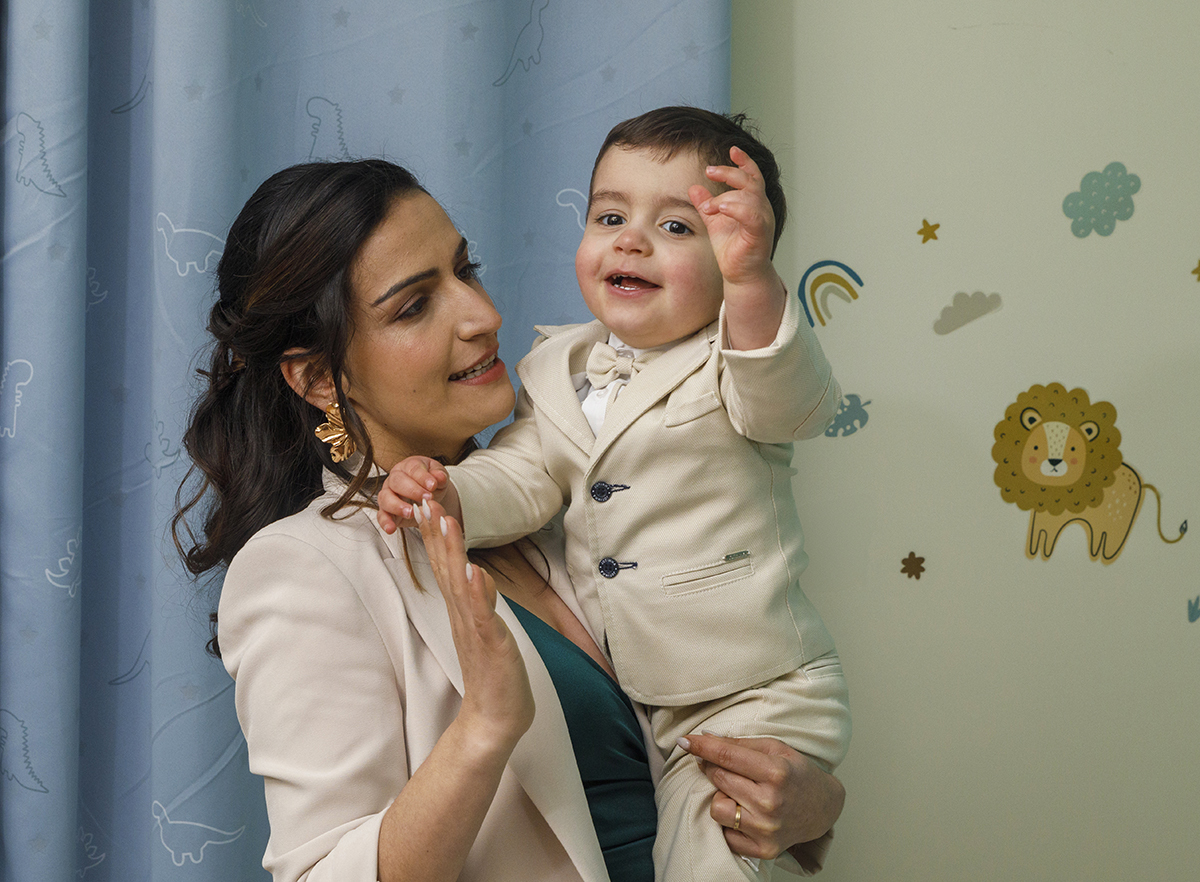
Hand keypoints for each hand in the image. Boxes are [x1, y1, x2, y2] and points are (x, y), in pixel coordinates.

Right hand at [378, 455, 452, 533]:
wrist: (429, 496)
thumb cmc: (431, 482)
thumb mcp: (439, 476)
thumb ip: (440, 475)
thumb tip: (439, 477)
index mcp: (408, 467)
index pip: (412, 468)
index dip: (422, 477)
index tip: (433, 485)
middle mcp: (394, 479)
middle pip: (397, 482)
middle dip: (412, 491)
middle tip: (427, 498)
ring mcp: (388, 495)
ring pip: (385, 498)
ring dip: (397, 506)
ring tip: (411, 513)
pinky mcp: (386, 511)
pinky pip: (381, 515)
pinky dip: (385, 522)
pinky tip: (391, 528)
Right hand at [414, 499, 534, 752]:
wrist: (494, 721)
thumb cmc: (492, 675)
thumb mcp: (484, 630)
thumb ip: (476, 601)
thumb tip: (473, 572)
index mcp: (461, 611)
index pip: (444, 566)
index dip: (435, 535)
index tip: (427, 504)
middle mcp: (462, 616)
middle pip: (445, 568)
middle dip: (436, 533)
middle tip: (426, 499)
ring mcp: (474, 630)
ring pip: (460, 584)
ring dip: (453, 552)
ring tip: (446, 521)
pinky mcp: (490, 645)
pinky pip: (482, 615)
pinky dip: (477, 592)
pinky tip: (474, 571)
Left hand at [678, 732, 844, 861]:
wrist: (823, 807)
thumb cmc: (798, 773)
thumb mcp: (775, 749)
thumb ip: (740, 744)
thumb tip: (704, 738)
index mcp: (776, 772)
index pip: (726, 756)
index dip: (701, 747)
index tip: (683, 741)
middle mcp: (770, 802)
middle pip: (719, 779)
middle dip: (713, 767)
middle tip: (724, 765)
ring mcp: (766, 828)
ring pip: (717, 808)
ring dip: (722, 797)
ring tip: (740, 793)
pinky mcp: (763, 849)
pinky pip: (725, 834)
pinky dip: (729, 822)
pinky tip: (743, 812)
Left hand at [688, 146, 775, 288]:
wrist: (741, 275)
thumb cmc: (733, 250)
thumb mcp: (715, 222)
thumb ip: (707, 204)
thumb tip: (694, 187)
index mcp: (753, 203)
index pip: (752, 176)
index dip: (744, 161)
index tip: (732, 149)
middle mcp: (761, 209)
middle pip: (750, 181)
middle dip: (730, 173)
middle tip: (710, 170)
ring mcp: (762, 221)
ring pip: (750, 196)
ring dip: (727, 196)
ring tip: (709, 206)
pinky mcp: (759, 234)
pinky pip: (752, 216)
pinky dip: (736, 209)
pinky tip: (722, 208)